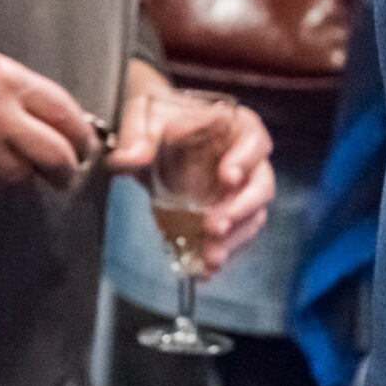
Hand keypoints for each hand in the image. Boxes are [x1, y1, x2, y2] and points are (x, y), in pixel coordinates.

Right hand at [0, 23, 101, 188]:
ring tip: (22, 174)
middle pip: (55, 155)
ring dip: (27, 178)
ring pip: (21, 176)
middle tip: (66, 175)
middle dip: (67, 170)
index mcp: (6, 79)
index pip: (66, 114)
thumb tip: (41, 114)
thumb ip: (10, 86)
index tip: (85, 146)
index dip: (83, 136)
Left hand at [110, 94, 275, 277]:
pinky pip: (236, 235)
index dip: (244, 159)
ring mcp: (241, 190)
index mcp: (233, 126)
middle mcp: (247, 159)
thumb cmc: (154, 119)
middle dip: (239, 208)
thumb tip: (126, 160)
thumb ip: (136, 137)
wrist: (151, 137)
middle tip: (213, 226)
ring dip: (233, 239)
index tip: (226, 177)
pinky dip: (222, 252)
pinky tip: (205, 268)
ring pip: (251, 216)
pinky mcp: (229, 213)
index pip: (252, 139)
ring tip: (210, 256)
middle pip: (260, 185)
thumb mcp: (141, 118)